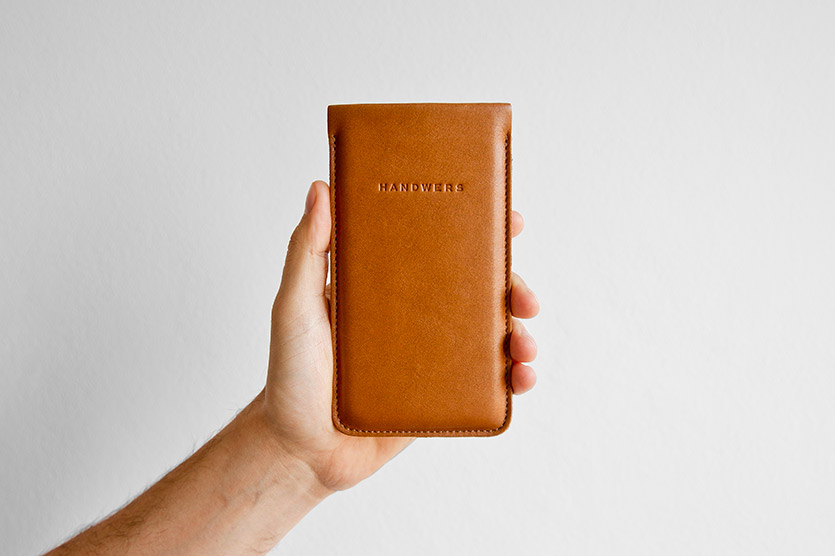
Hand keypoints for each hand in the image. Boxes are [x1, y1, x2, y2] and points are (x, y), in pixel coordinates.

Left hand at [261, 180, 539, 492]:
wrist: (301, 451)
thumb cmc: (291, 376)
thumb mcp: (295, 307)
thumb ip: (306, 252)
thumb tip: (320, 189)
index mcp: (385, 286)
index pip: (435, 247)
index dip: (474, 230)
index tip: (505, 219)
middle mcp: (413, 316)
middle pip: (476, 289)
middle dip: (512, 286)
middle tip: (525, 297)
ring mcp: (429, 356)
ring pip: (489, 335)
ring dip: (519, 333)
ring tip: (524, 344)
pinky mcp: (438, 395)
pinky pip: (486, 383)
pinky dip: (513, 378)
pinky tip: (521, 378)